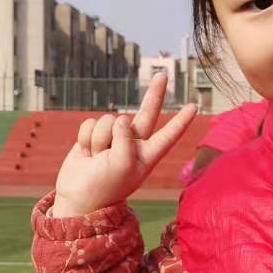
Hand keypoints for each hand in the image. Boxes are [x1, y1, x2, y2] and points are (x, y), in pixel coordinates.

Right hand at [51, 72, 198, 217]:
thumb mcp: (123, 165)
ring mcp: (113, 138)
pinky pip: (91, 123)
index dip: (181, 121)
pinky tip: (86, 154)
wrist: (77, 197)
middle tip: (162, 74)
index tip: (194, 106)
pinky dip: (86, 138)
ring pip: (109, 120)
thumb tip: (120, 118)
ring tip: (97, 158)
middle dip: (155, 94)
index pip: (169, 134)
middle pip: (147, 113)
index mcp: (148, 154)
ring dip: (100, 138)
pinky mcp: (93, 136)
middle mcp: (133, 143)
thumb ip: (125, 139)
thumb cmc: (105, 186)